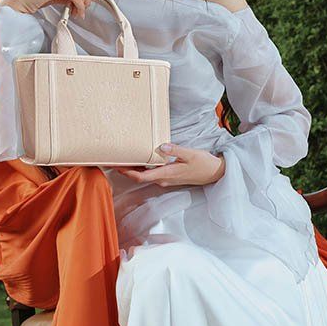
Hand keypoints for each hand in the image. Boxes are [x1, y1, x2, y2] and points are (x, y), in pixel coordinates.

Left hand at [103, 143, 225, 186]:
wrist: (214, 173)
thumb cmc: (203, 164)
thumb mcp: (191, 154)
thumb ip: (175, 150)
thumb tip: (161, 146)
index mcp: (166, 174)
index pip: (141, 176)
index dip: (127, 173)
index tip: (116, 165)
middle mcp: (163, 179)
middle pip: (139, 177)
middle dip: (125, 170)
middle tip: (112, 160)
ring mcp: (166, 179)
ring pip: (144, 175)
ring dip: (132, 169)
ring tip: (121, 158)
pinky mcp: (168, 176)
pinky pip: (151, 174)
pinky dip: (142, 168)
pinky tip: (138, 160)